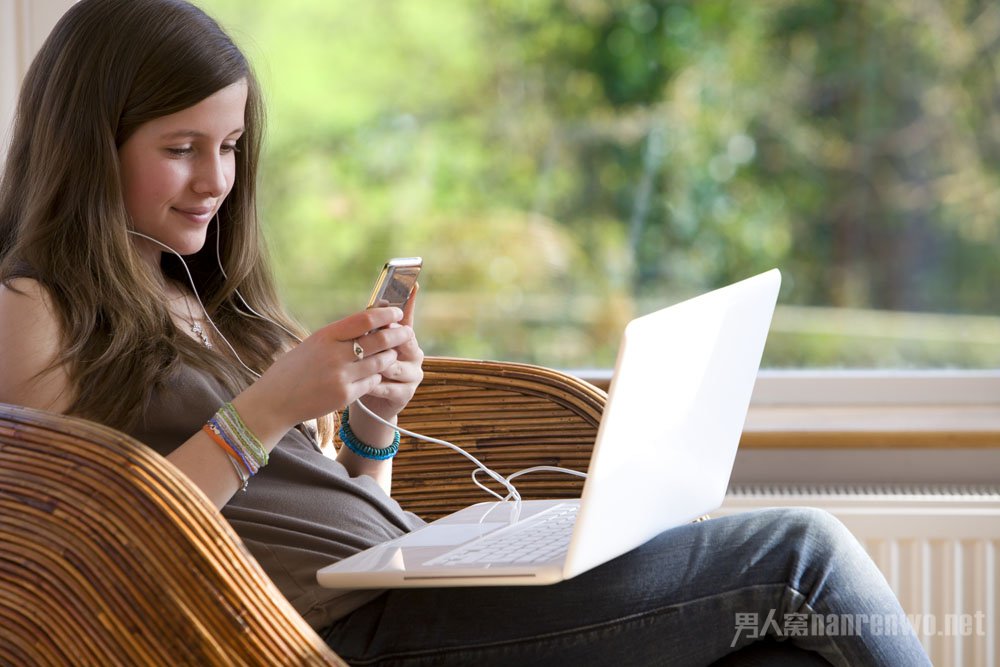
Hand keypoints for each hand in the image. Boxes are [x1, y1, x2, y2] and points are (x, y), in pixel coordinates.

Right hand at [243, 306, 408, 434]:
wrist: (275, 401)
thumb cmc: (293, 369)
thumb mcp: (313, 344)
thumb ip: (339, 336)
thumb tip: (369, 323)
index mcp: (326, 335)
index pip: (365, 319)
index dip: (386, 313)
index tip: (397, 312)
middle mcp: (336, 354)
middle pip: (379, 340)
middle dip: (398, 334)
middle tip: (406, 332)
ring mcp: (342, 376)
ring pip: (381, 362)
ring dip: (390, 356)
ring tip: (393, 353)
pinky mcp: (345, 396)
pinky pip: (373, 382)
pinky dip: (377, 376)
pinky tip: (377, 373)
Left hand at [354, 283, 423, 421]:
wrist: (365, 400)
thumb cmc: (363, 367)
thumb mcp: (365, 345)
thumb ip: (371, 328)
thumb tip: (374, 304)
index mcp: (406, 338)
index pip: (406, 318)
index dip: (407, 304)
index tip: (409, 287)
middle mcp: (414, 354)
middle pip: (404, 340)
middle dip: (386, 338)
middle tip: (368, 335)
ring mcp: (413, 374)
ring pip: (395, 365)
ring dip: (376, 365)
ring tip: (359, 365)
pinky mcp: (406, 393)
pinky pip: (389, 386)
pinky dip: (373, 384)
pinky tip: (361, 384)